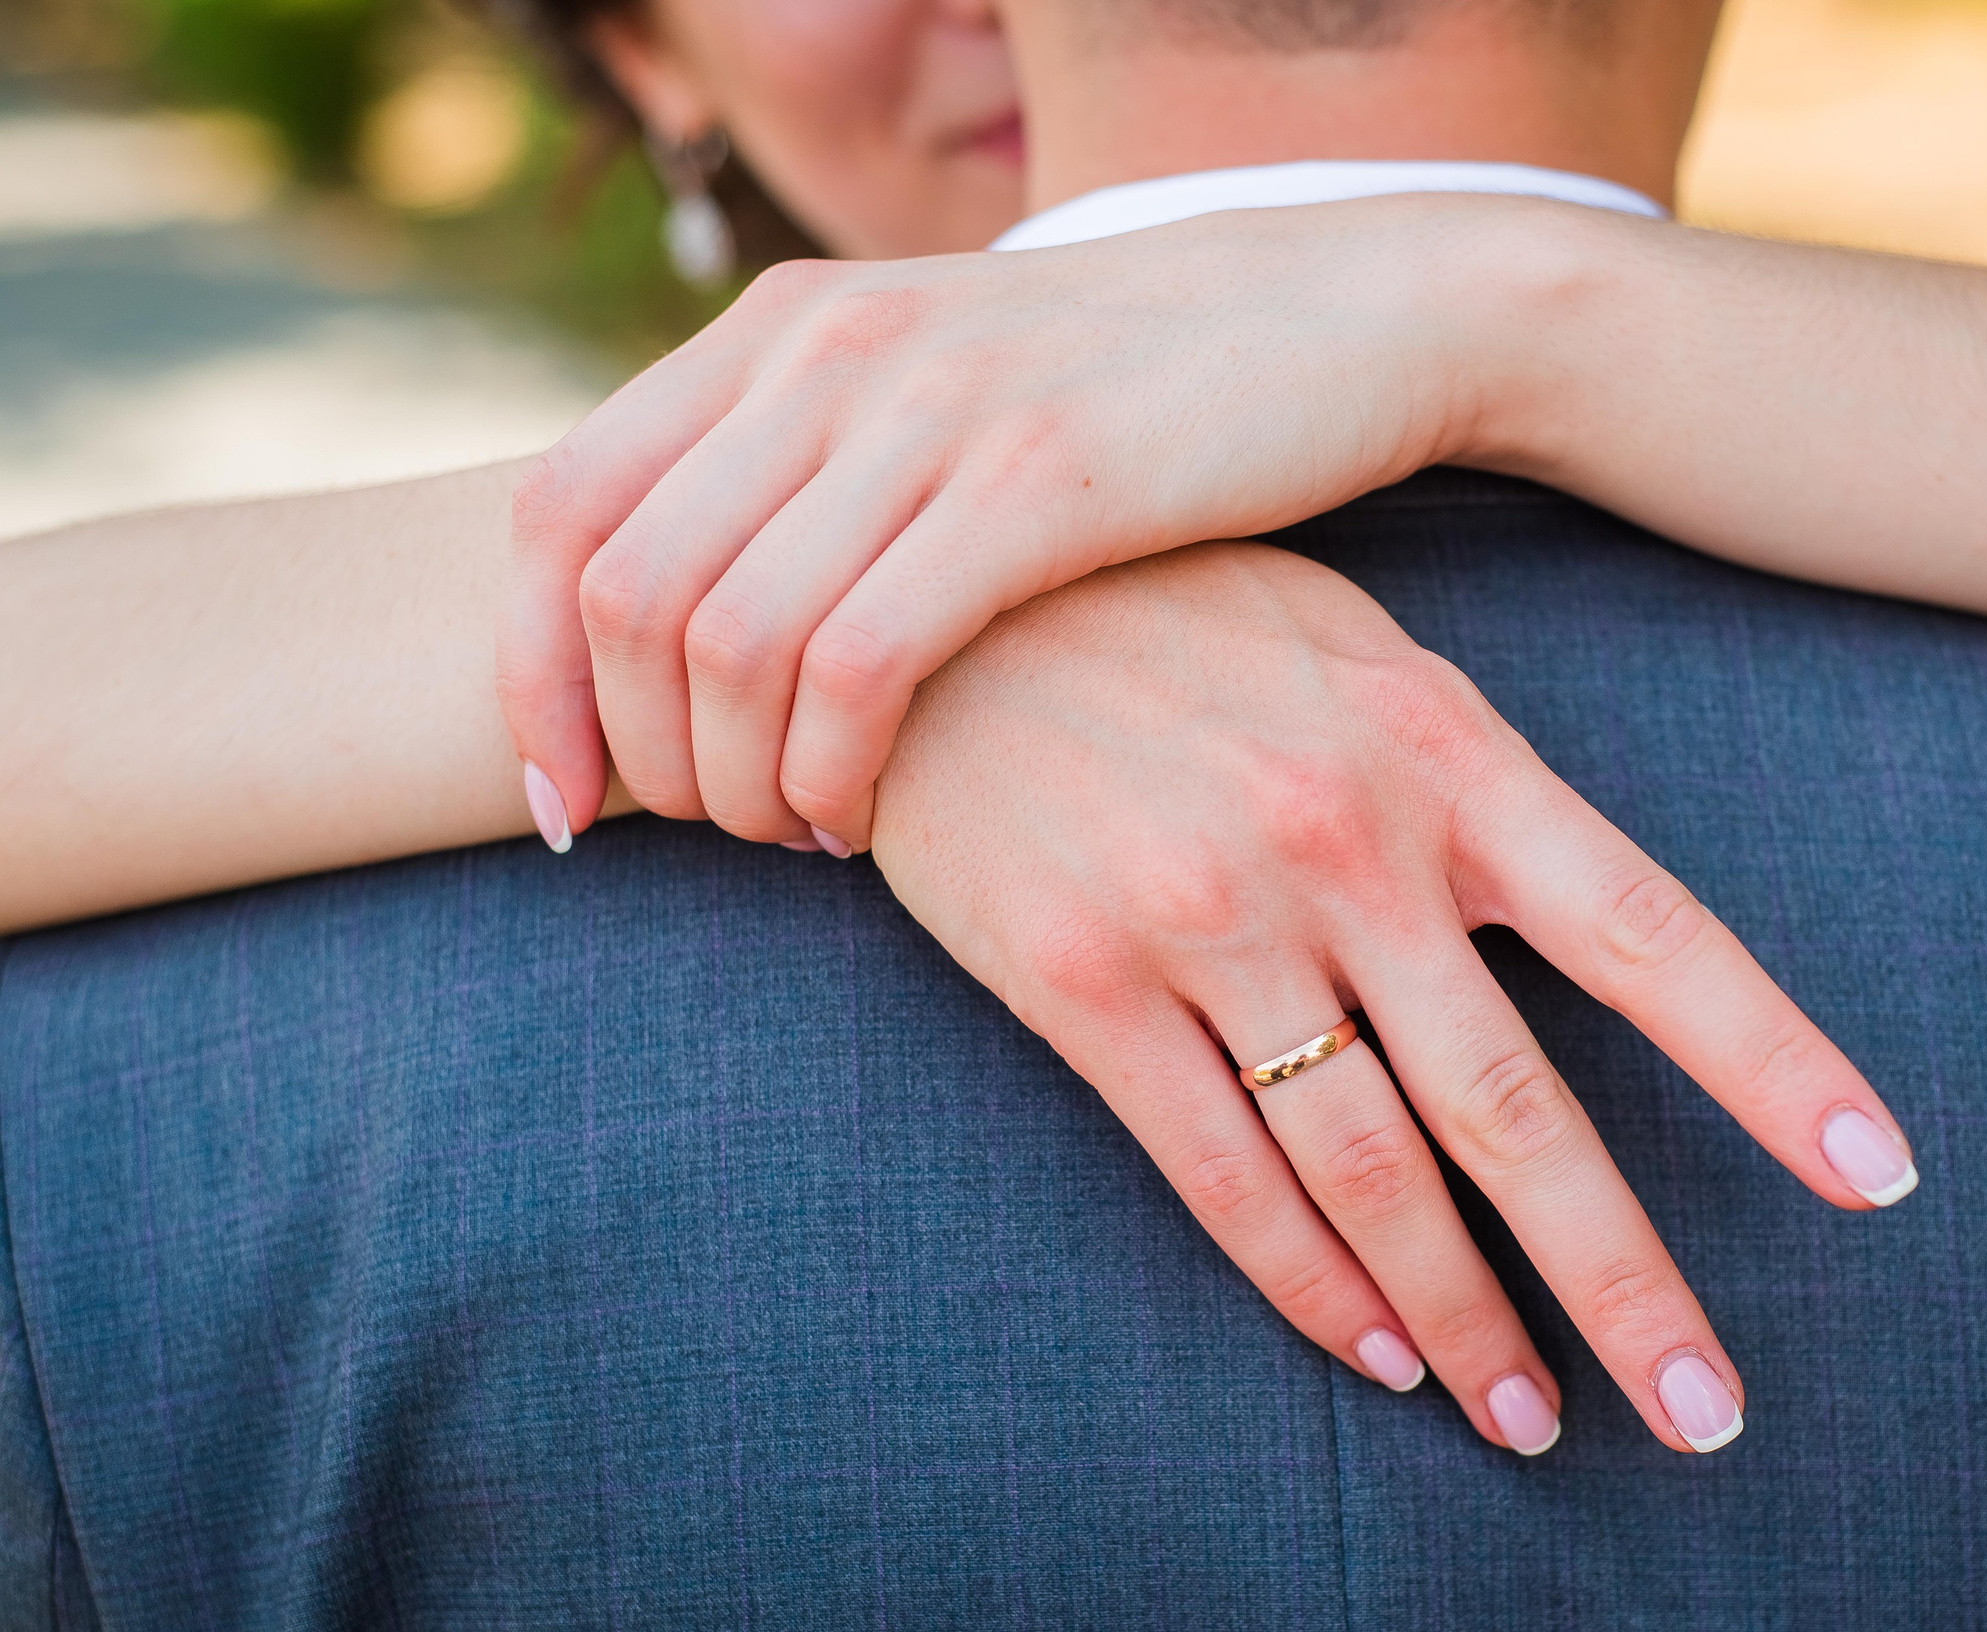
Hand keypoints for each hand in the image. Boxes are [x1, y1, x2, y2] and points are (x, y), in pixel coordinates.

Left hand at [498, 195, 1543, 852]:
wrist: (1334, 315)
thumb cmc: (1127, 397)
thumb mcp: (931, 394)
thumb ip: (801, 470)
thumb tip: (677, 624)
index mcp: (779, 328)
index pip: (559, 509)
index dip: (525, 673)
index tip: (567, 799)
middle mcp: (826, 349)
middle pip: (619, 591)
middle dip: (636, 754)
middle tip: (707, 833)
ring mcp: (928, 411)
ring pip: (726, 638)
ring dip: (731, 781)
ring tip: (792, 833)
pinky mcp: (1035, 485)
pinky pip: (857, 663)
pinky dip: (827, 770)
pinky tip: (861, 820)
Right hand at [865, 540, 1918, 1454]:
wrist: (925, 585)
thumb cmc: (1168, 602)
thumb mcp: (1354, 647)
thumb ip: (1463, 772)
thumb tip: (1573, 911)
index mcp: (1446, 752)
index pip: (1651, 935)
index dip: (1773, 1066)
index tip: (1878, 1179)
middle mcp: (1347, 845)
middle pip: (1515, 1107)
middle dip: (1621, 1279)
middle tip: (1703, 1412)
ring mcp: (1211, 916)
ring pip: (1368, 1171)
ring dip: (1460, 1319)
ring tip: (1530, 1421)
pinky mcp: (1083, 980)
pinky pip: (1216, 1173)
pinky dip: (1304, 1284)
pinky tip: (1373, 1355)